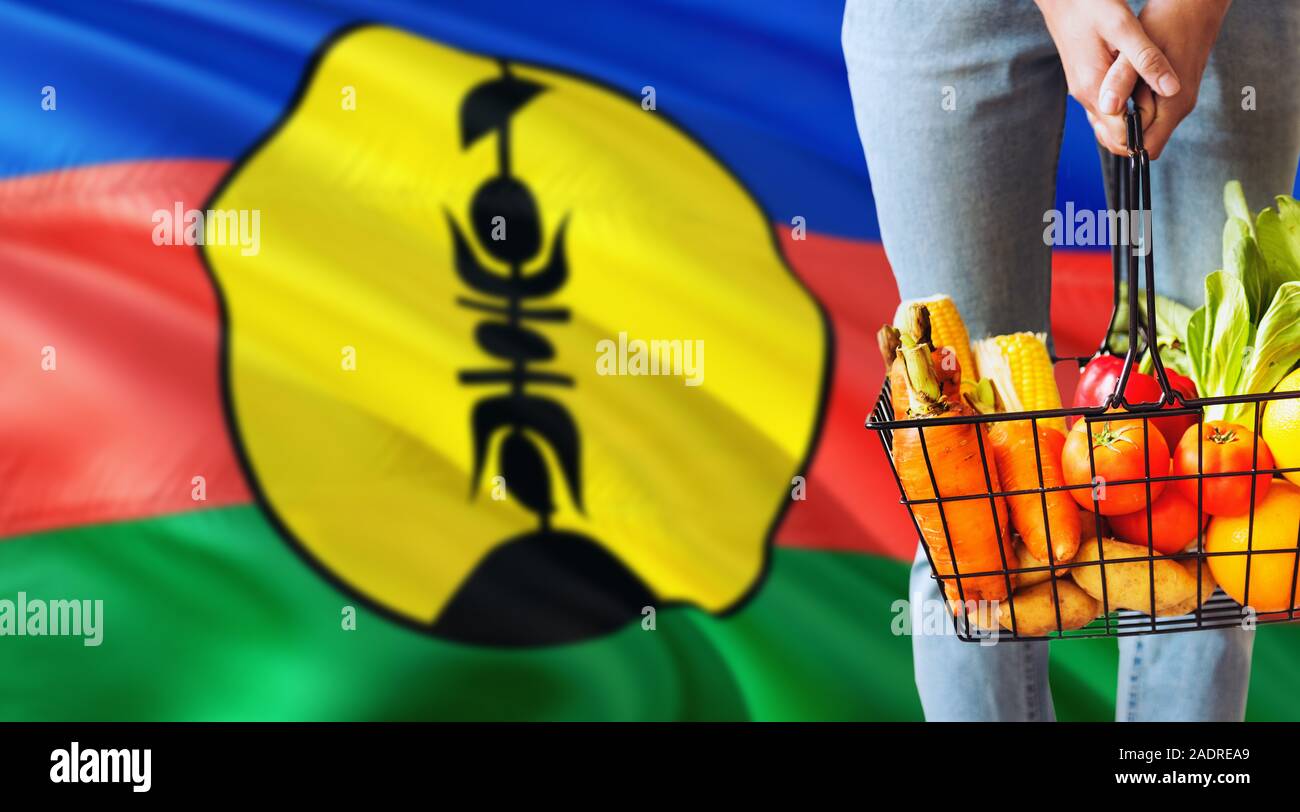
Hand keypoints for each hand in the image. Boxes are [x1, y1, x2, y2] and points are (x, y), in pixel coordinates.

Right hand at [1035, 0, 1181, 155]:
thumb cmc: (1090, 6)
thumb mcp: (1124, 27)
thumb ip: (1146, 60)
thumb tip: (1171, 89)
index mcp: (1094, 88)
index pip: (1119, 135)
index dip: (1143, 134)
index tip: (1164, 120)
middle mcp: (1085, 95)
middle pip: (1112, 136)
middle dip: (1138, 133)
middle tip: (1163, 115)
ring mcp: (1082, 90)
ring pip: (1107, 124)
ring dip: (1131, 122)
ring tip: (1154, 104)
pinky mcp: (1085, 81)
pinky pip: (1104, 108)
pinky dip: (1122, 109)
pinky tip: (1138, 93)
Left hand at [1119, 0, 1231, 158]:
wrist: (1194, 5)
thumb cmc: (1168, 22)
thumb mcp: (1136, 51)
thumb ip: (1122, 82)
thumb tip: (1107, 109)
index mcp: (1173, 106)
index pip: (1145, 149)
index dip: (1121, 142)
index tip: (1104, 121)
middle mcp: (1178, 108)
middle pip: (1143, 142)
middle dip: (1120, 131)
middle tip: (1105, 105)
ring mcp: (1177, 101)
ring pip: (1144, 126)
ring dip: (1124, 116)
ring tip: (1112, 93)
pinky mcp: (1172, 92)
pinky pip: (1148, 111)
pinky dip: (1131, 104)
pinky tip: (1121, 86)